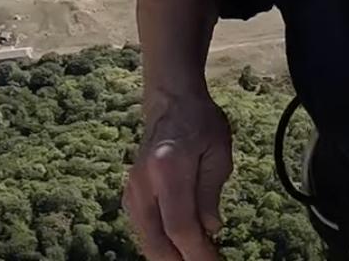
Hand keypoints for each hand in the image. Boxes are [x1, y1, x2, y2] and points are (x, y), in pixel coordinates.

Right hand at [125, 87, 234, 260]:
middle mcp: (143, 183)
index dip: (197, 252)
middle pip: (155, 241)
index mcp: (168, 169)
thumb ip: (211, 192)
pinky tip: (178, 249)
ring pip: (146, 239)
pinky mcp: (129, 194)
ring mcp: (132, 190)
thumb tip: (210, 230)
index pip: (180, 226)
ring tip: (195, 258)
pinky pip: (142, 230)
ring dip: (169, 256)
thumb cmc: (200, 124)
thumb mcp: (218, 153)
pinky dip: (159, 244)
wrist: (171, 103)